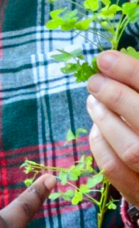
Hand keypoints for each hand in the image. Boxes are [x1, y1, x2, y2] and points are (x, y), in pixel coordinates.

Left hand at [87, 49, 138, 206]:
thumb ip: (138, 86)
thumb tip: (114, 63)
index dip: (130, 71)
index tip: (105, 59)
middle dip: (114, 95)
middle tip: (95, 81)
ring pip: (128, 148)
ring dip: (104, 119)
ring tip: (93, 100)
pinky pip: (113, 168)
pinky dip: (99, 143)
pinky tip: (97, 127)